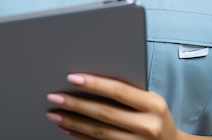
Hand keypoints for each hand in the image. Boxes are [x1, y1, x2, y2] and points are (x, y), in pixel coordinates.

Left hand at [46, 73, 181, 138]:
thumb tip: (91, 80)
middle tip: (54, 96)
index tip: (72, 77)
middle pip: (104, 112)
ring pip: (99, 132)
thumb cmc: (157, 116)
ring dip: (74, 122)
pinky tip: (68, 128)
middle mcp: (147, 126)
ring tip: (54, 113)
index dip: (94, 83)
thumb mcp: (151, 100)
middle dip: (76, 104)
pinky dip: (80, 136)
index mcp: (154, 105)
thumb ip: (129, 91)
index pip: (119, 91)